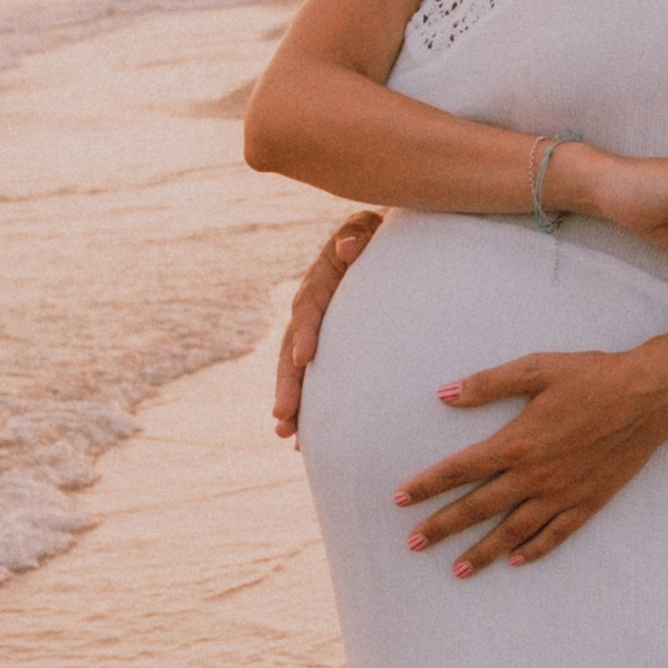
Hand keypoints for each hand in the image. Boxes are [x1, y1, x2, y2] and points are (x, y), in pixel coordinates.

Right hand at [273, 209, 381, 435]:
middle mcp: (311, 306)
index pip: (308, 308)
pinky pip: (313, 378)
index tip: (305, 360)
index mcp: (321, 279)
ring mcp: (316, 328)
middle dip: (288, 384)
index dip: (305, 333)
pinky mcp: (325, 346)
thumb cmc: (382, 235)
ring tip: (286, 434)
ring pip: (297, 368)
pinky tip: (303, 439)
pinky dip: (307, 406)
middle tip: (283, 417)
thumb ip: (360, 235)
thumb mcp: (371, 228)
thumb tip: (348, 248)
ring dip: (291, 401)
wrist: (384, 242)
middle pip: (292, 348)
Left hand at [395, 349, 667, 572]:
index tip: (400, 500)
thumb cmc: (592, 376)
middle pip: (477, 508)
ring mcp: (562, 494)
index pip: (459, 469)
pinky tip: (515, 562)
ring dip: (481, 552)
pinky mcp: (589, 502)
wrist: (649, 396)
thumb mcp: (536, 368)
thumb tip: (443, 394)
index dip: (427, 485)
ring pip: (512, 531)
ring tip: (456, 570)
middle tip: (413, 545)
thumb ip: (487, 384)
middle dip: (442, 527)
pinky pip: (556, 534)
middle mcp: (535, 476)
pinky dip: (534, 550)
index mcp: (517, 442)